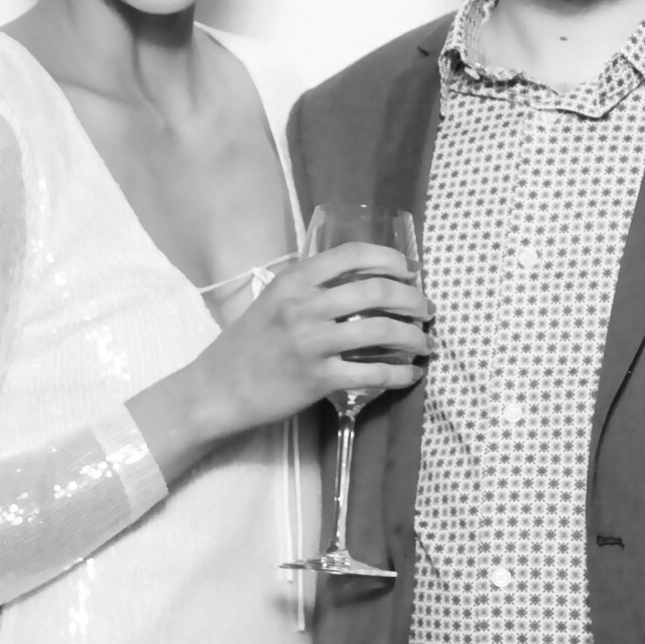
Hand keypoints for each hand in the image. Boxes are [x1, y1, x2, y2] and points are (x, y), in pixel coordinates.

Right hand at [192, 242, 432, 432]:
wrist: (218, 388)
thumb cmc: (248, 343)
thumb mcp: (273, 299)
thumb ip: (310, 286)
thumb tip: (361, 278)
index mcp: (294, 280)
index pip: (351, 254)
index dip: (389, 258)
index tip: (409, 269)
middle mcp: (304, 306)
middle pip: (376, 291)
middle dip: (412, 298)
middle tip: (426, 308)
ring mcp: (312, 343)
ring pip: (381, 331)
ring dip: (413, 337)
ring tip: (425, 342)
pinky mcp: (318, 378)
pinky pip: (372, 373)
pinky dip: (398, 374)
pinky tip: (410, 375)